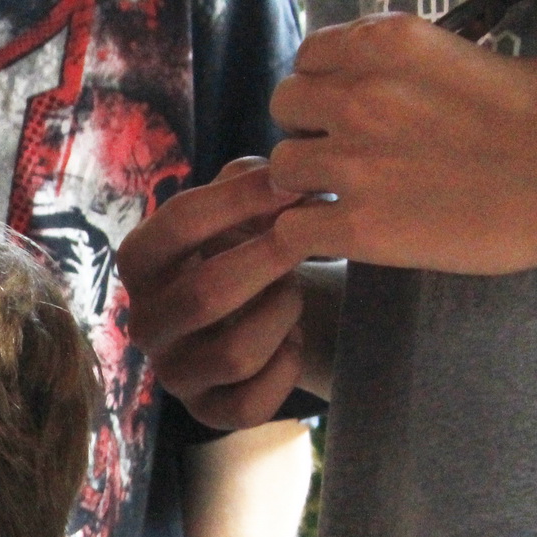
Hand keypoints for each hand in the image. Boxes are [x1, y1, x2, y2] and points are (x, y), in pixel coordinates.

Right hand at [118, 159, 311, 429]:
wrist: (260, 309)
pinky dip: (285, 368)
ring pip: (235, 353)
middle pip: (206, 294)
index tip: (295, 186)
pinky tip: (293, 341)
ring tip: (294, 292)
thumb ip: (250, 179)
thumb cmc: (248, 244)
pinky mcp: (206, 412)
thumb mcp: (240, 203)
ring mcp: (173, 372)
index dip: (240, 200)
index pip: (177, 225)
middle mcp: (145, 322)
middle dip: (272, 260)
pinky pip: (251, 404)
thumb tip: (283, 177)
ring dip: (281, 315)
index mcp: (140, 262)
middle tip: (313, 237)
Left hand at [271, 12, 536, 273]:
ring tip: (341, 195)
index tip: (340, 105)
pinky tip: (337, 235)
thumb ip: (408, 69)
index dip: (321, 85)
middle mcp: (360, 96)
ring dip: (302, 183)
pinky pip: (290, 229)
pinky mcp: (357, 226)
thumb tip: (375, 87)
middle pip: (286, 107)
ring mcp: (352, 163)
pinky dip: (305, 236)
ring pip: (279, 168)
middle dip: (307, 128)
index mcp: (389, 44)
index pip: (311, 57)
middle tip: (340, 149)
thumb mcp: (471, 61)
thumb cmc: (535, 121)